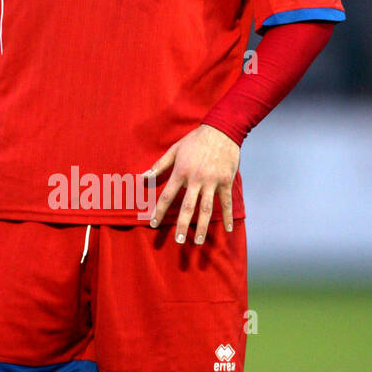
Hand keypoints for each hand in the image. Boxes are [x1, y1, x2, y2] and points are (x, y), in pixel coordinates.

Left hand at [144, 124, 239, 243]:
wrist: (222, 130)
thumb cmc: (195, 140)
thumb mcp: (174, 149)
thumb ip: (159, 165)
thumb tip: (142, 177)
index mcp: (181, 172)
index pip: (167, 196)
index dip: (159, 211)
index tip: (153, 224)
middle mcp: (196, 179)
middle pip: (187, 207)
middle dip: (181, 225)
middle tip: (178, 241)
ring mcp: (212, 181)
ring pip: (206, 208)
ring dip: (202, 226)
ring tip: (198, 241)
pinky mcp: (226, 181)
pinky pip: (227, 202)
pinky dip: (228, 216)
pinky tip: (228, 229)